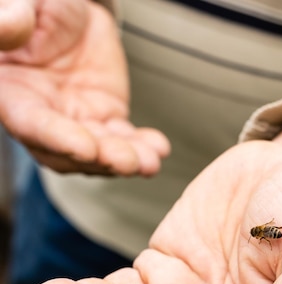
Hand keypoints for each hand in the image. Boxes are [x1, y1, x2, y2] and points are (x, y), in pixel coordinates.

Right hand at [0, 0, 168, 175]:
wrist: (73, 15)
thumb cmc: (42, 10)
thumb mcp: (28, 4)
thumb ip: (15, 18)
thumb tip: (8, 27)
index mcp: (12, 92)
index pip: (32, 124)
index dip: (57, 138)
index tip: (85, 147)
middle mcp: (42, 116)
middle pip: (67, 151)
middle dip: (99, 159)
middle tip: (127, 161)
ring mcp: (76, 122)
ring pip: (98, 153)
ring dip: (124, 160)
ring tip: (150, 161)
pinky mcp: (105, 119)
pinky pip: (124, 139)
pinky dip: (142, 147)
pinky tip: (158, 149)